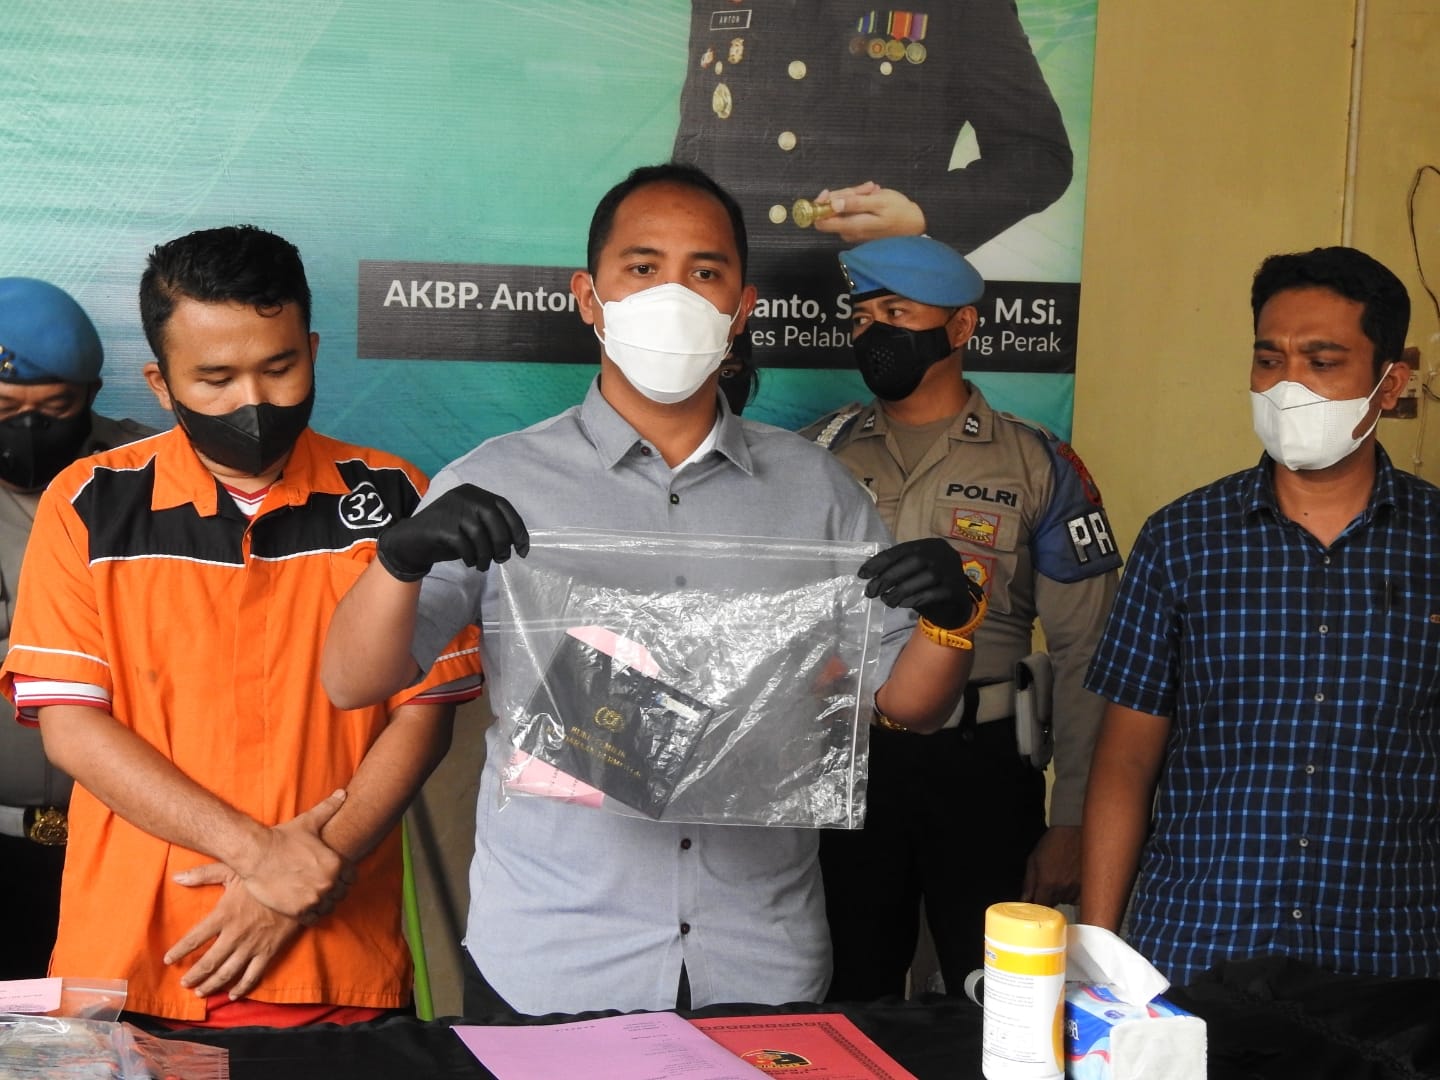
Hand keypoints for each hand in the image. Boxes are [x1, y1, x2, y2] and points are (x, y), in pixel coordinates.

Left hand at [166, 869, 303, 998]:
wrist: (298, 886)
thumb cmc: (263, 876)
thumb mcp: (232, 869)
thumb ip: (203, 874)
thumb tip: (176, 878)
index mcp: (224, 915)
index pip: (194, 938)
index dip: (179, 951)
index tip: (168, 960)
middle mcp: (235, 935)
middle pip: (209, 961)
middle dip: (194, 975)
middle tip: (184, 984)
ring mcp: (253, 946)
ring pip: (228, 972)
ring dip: (212, 984)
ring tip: (201, 992)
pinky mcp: (269, 951)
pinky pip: (253, 975)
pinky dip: (242, 987)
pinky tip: (233, 995)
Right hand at [180, 789, 347, 919]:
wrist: (256, 854)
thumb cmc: (283, 837)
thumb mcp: (309, 822)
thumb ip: (329, 808)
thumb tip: (343, 793)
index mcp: (336, 864)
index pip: (351, 877)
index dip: (343, 876)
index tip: (332, 874)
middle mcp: (328, 883)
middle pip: (341, 893)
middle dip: (334, 890)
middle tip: (320, 886)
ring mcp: (314, 899)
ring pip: (328, 907)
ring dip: (323, 903)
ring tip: (312, 896)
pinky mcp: (298, 911)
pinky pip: (313, 919)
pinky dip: (310, 914)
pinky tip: (302, 905)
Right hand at [376, 483, 528, 581]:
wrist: (410, 542)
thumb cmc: (447, 536)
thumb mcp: (472, 526)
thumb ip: (492, 528)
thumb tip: (518, 543)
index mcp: (474, 493)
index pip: (504, 506)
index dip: (518, 528)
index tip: (523, 549)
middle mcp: (464, 496)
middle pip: (495, 519)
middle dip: (503, 543)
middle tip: (501, 559)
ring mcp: (451, 509)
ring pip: (480, 534)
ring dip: (486, 555)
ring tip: (483, 565)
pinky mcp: (441, 525)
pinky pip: (465, 545)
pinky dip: (471, 557)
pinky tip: (469, 562)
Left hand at [812, 181, 925, 241]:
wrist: (915, 225)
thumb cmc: (899, 212)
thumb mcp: (878, 202)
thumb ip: (854, 204)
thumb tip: (832, 204)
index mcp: (850, 226)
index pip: (820, 221)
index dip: (819, 206)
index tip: (829, 192)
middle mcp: (847, 232)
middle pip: (831, 212)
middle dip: (844, 195)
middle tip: (865, 187)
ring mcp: (852, 231)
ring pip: (842, 209)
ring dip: (854, 195)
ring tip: (873, 189)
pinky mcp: (858, 227)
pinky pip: (851, 211)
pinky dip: (859, 201)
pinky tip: (873, 195)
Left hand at [858, 538, 980, 628]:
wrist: (956, 605)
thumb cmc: (928, 586)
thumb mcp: (913, 573)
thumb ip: (897, 569)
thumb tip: (869, 573)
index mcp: (929, 545)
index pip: (901, 550)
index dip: (880, 562)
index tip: (863, 574)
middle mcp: (943, 554)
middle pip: (914, 561)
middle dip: (888, 576)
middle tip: (871, 591)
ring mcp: (953, 570)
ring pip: (925, 577)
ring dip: (901, 590)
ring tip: (887, 600)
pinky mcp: (957, 589)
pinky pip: (934, 593)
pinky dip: (915, 598)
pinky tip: (902, 605)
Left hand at [1021, 825, 1081, 906]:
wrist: (1080, 832)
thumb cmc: (1055, 842)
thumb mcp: (1035, 858)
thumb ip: (1029, 882)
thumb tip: (1024, 899)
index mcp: (1047, 883)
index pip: (1040, 906)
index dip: (1036, 905)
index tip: (1035, 900)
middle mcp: (1063, 890)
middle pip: (1053, 904)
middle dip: (1048, 897)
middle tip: (1050, 882)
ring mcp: (1077, 890)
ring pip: (1066, 901)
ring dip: (1062, 895)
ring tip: (1063, 877)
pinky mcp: (1089, 887)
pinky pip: (1079, 899)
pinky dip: (1074, 894)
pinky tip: (1073, 881)